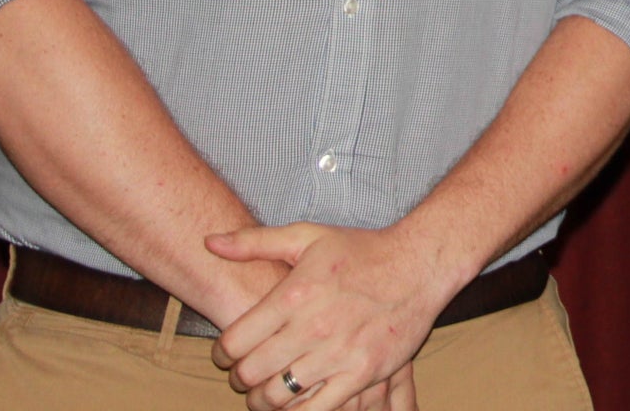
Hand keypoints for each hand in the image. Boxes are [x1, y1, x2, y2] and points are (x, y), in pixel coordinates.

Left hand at [207, 223, 462, 410]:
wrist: (420, 265)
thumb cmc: (362, 251)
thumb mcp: (307, 237)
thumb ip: (255, 242)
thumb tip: (209, 243)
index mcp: (293, 294)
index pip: (234, 342)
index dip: (222, 354)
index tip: (227, 355)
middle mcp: (312, 326)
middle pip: (251, 373)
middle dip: (240, 379)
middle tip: (245, 376)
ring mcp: (338, 353)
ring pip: (278, 396)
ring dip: (263, 401)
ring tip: (265, 393)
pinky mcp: (361, 373)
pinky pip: (316, 409)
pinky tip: (295, 403)